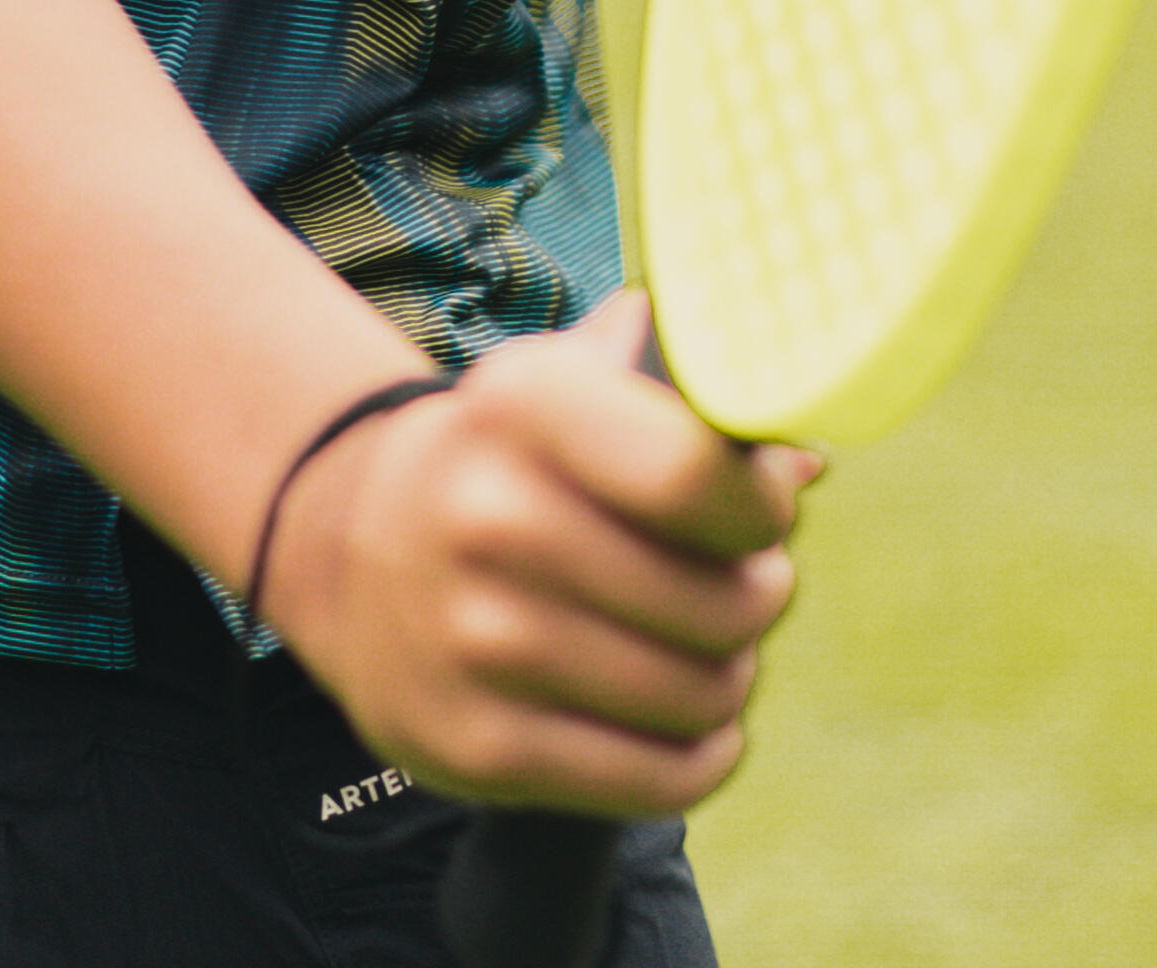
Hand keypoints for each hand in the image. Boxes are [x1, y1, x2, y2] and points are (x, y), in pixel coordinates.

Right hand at [257, 297, 818, 812]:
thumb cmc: (511, 456)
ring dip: (732, 677)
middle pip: (713, 601)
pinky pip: (644, 779)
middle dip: (761, 596)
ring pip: (691, 693)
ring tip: (721, 650)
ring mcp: (474, 641)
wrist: (349, 545)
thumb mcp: (576, 379)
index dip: (760, 506)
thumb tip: (807, 457)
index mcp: (528, 405)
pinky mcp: (472, 745)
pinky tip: (703, 729)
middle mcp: (490, 519)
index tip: (768, 512)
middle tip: (756, 586)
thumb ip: (692, 394)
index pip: (694, 473)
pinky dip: (700, 760)